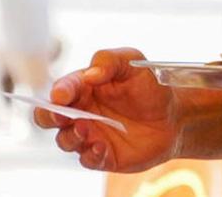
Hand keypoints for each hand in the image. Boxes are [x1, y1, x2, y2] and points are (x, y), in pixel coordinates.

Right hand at [37, 48, 178, 172]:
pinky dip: (90, 154)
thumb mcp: (133, 63)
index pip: (62, 89)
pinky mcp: (102, 155)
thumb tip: (91, 73)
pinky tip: (102, 147)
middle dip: (48, 116)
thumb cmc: (149, 86)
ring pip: (64, 140)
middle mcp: (81, 112)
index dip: (59, 91)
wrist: (173, 116)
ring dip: (71, 136)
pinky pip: (87, 159)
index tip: (62, 95)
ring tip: (87, 129)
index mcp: (83, 87)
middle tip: (61, 115)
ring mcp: (90, 134)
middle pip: (48, 117)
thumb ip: (110, 61)